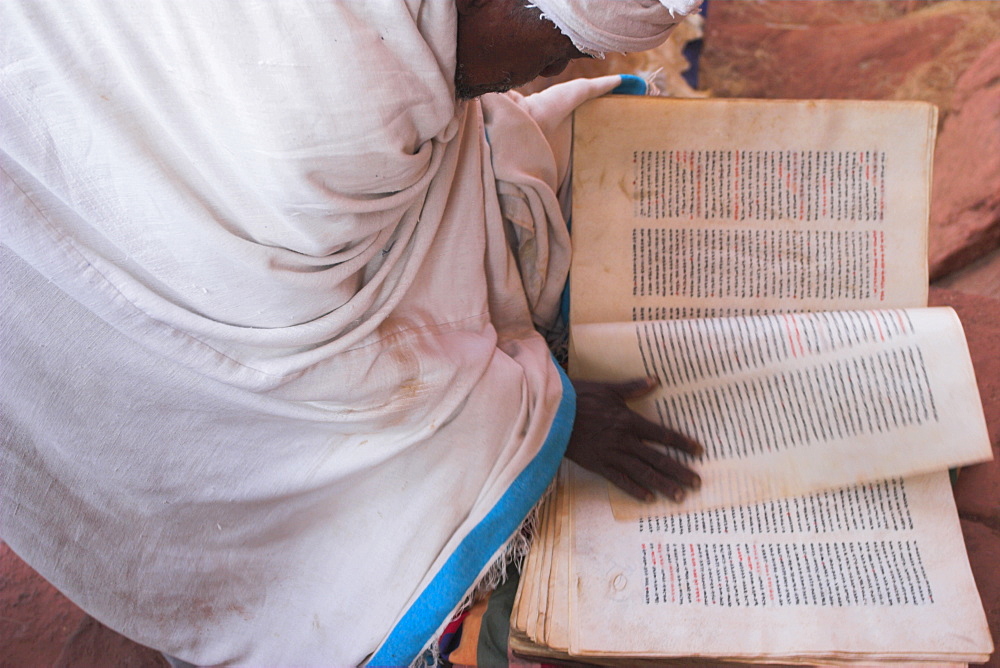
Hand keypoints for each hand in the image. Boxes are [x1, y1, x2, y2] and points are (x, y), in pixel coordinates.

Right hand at [564, 376, 702, 501]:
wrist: (553, 414)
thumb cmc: (579, 397)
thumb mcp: (609, 389)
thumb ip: (634, 387)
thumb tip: (656, 379)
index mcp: (629, 421)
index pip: (662, 434)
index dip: (681, 443)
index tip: (699, 451)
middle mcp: (624, 440)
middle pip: (657, 458)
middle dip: (679, 471)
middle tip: (696, 483)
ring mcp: (611, 454)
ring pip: (642, 472)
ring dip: (662, 484)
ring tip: (679, 496)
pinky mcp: (597, 464)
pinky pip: (619, 480)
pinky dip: (634, 489)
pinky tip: (648, 498)